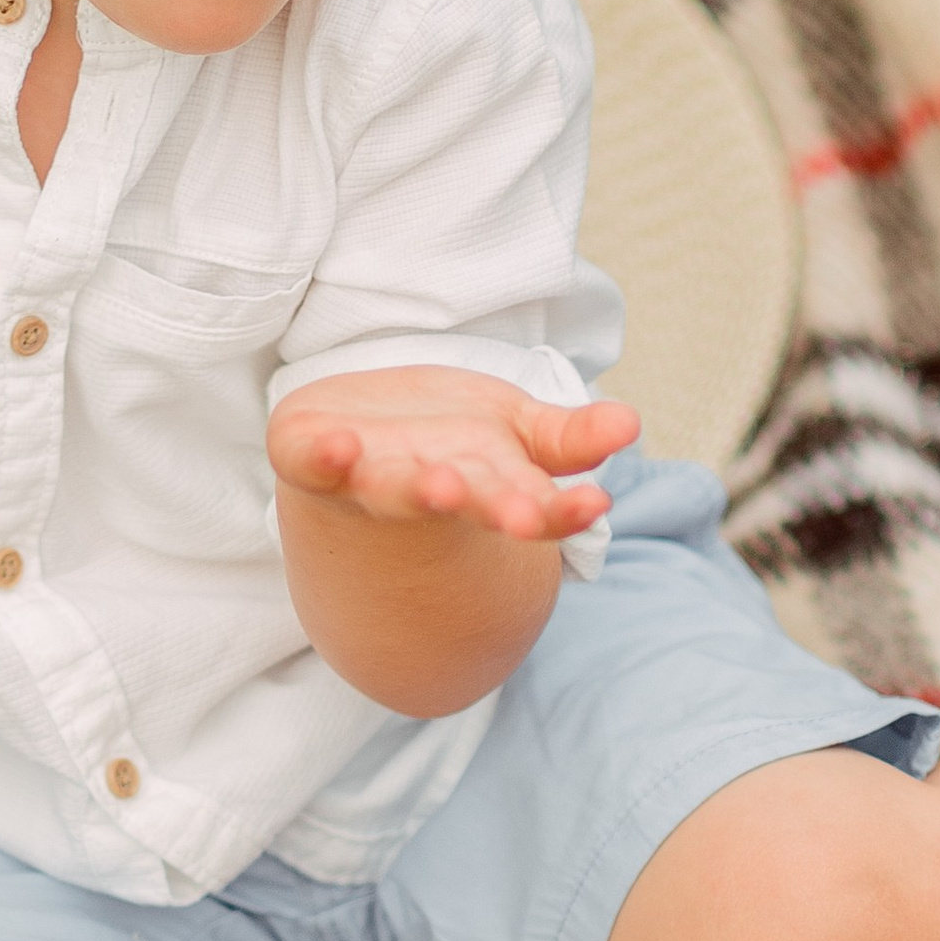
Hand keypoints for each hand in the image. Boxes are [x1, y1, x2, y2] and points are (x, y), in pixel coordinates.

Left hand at [270, 365, 638, 542]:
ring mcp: (368, 477)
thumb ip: (569, 438)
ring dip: (421, 489)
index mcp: (485, 487)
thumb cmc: (442, 443)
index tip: (595, 504)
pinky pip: (312, 461)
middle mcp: (429, 488)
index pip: (530, 503)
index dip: (559, 510)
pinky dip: (326, 457)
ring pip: (397, 489)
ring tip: (444, 486)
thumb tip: (630, 423)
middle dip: (494, 507)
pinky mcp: (309, 455)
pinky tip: (341, 446)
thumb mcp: (515, 435)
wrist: (341, 450)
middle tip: (521, 517)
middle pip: (468, 501)